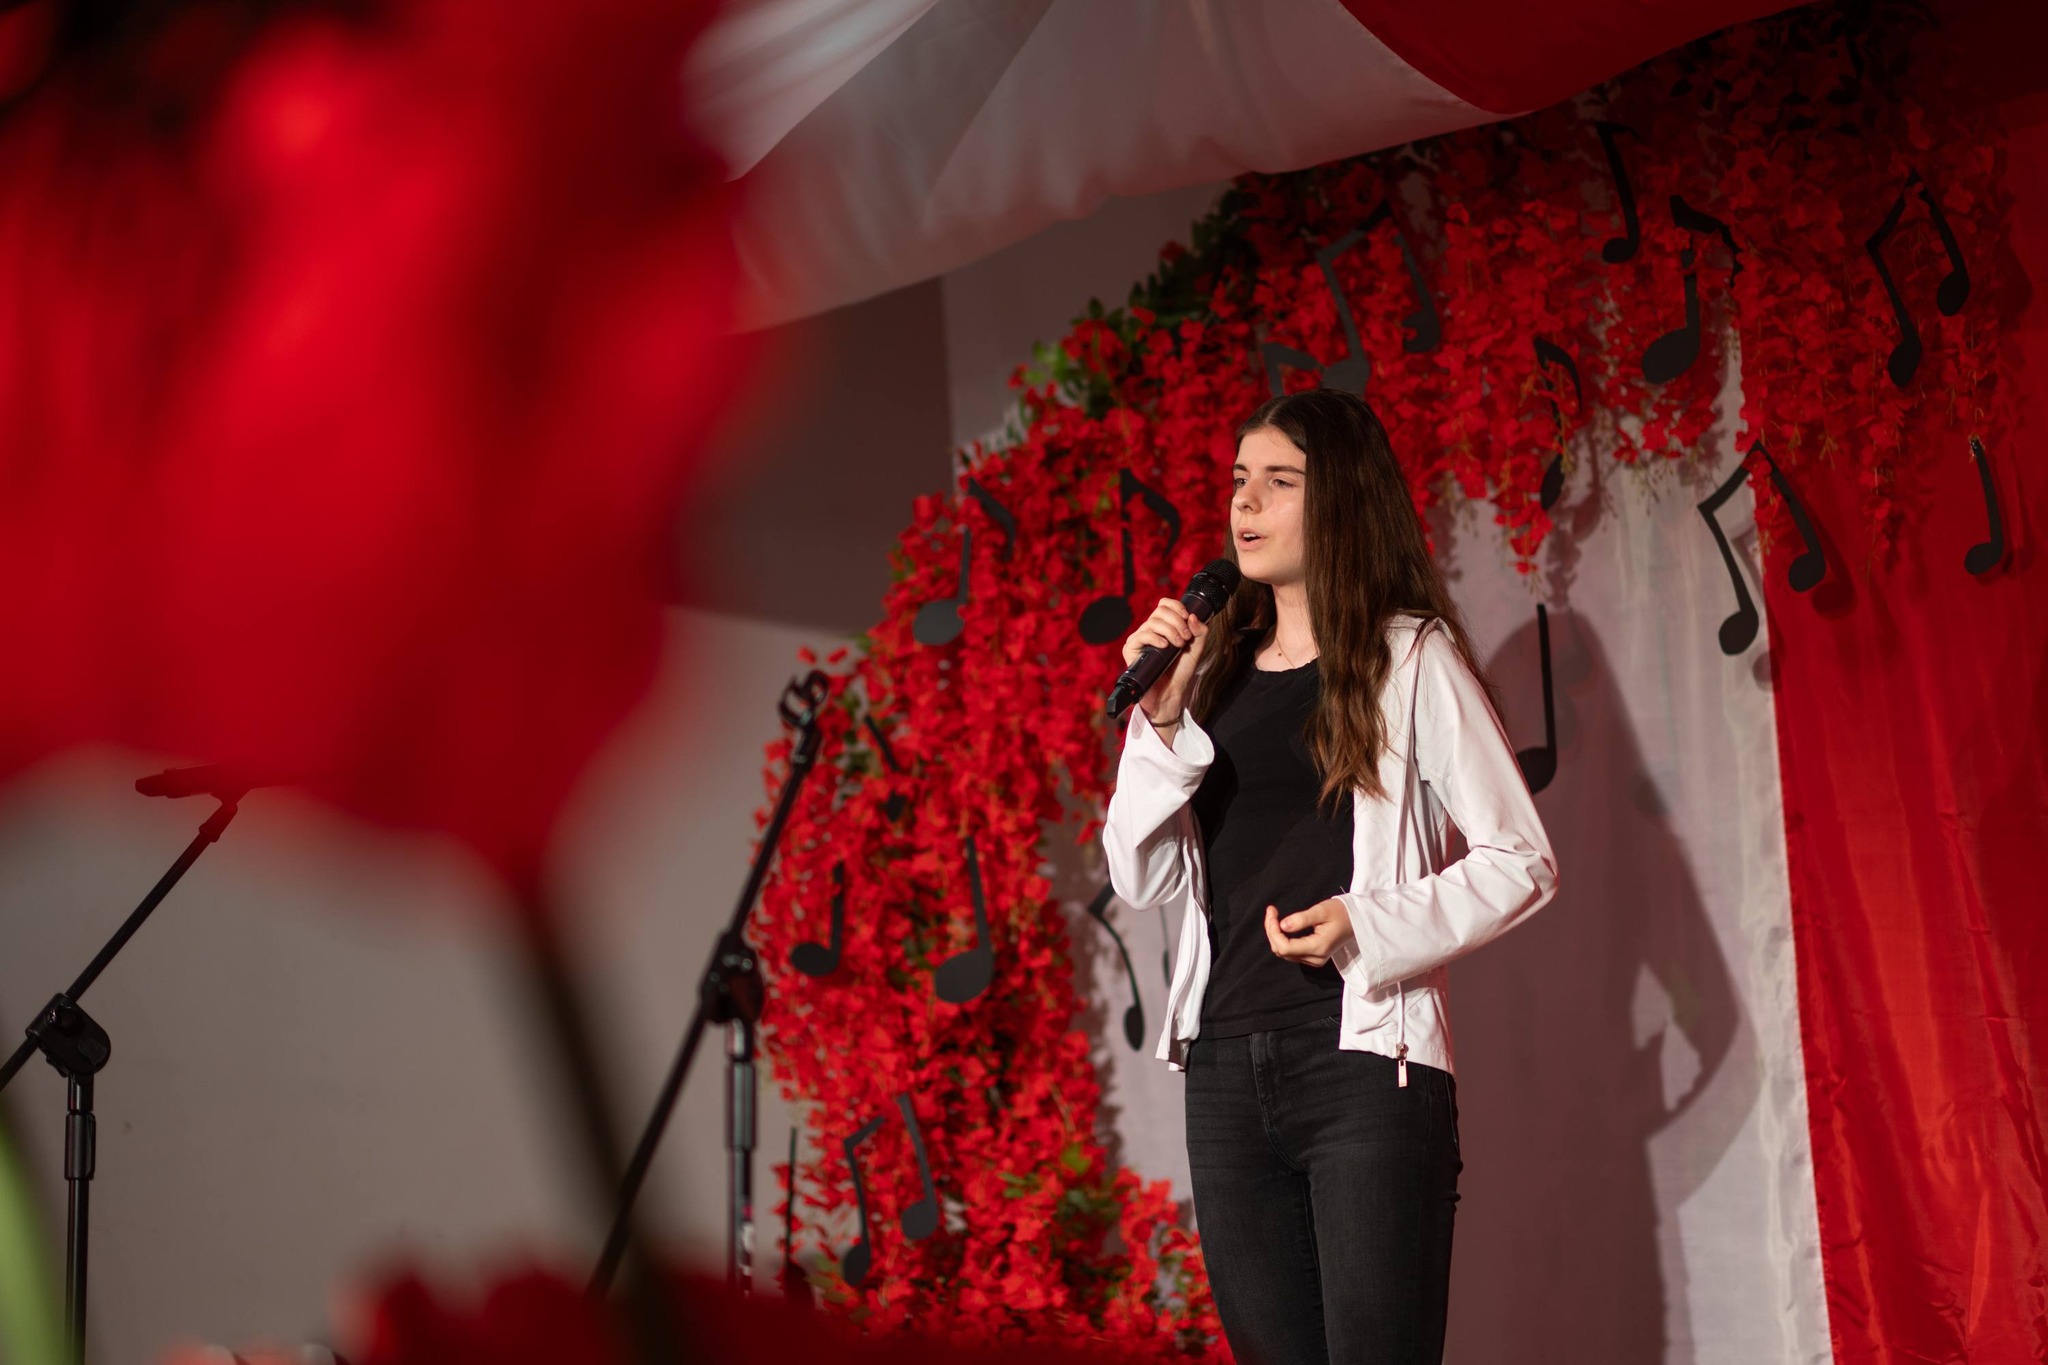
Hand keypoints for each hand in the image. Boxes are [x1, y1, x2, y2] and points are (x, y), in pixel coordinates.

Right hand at [1121, 597, 1209, 722]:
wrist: (1170, 693)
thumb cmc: (1181, 671)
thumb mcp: (1196, 648)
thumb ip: (1200, 631)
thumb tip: (1192, 616)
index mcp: (1163, 626)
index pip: (1164, 604)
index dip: (1177, 607)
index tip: (1187, 618)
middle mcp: (1149, 630)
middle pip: (1160, 611)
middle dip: (1177, 621)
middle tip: (1185, 638)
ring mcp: (1139, 639)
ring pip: (1153, 622)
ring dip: (1171, 631)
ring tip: (1178, 645)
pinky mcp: (1131, 649)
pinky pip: (1142, 635)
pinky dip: (1156, 638)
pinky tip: (1165, 647)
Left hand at [1264, 897, 1352, 969]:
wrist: (1357, 920)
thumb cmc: (1341, 912)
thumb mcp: (1322, 911)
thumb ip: (1301, 919)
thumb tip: (1282, 925)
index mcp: (1318, 947)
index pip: (1285, 947)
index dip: (1273, 931)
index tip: (1272, 911)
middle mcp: (1315, 958)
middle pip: (1281, 951)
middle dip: (1272, 931)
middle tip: (1271, 911)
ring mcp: (1314, 960)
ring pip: (1284, 953)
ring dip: (1275, 935)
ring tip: (1274, 916)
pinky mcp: (1313, 957)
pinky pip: (1290, 952)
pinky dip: (1282, 939)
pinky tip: (1281, 926)